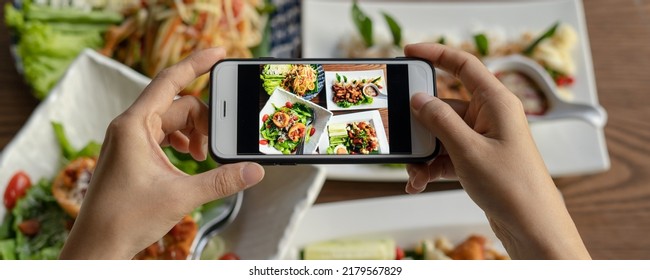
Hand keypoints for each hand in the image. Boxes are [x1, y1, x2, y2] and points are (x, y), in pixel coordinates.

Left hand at [59, 48, 264, 258]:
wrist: (98, 244)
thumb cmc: (124, 218)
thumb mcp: (182, 196)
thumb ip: (221, 181)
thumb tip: (253, 170)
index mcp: (134, 126)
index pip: (170, 81)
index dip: (197, 63)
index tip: (220, 54)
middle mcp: (129, 127)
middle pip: (178, 106)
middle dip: (203, 122)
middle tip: (215, 146)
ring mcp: (130, 140)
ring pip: (172, 121)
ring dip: (193, 135)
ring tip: (202, 158)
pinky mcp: (133, 153)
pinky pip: (163, 135)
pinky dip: (182, 143)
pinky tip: (190, 161)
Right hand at [404, 43, 589, 258]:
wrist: (531, 225)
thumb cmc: (514, 186)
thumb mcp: (469, 150)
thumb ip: (440, 121)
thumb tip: (419, 100)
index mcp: (496, 102)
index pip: (464, 65)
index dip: (436, 54)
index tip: (410, 52)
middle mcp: (491, 116)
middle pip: (445, 106)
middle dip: (421, 126)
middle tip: (403, 136)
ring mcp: (484, 138)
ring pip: (442, 135)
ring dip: (425, 154)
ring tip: (415, 174)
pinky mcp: (478, 159)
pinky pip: (447, 154)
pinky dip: (432, 167)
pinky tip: (420, 182)